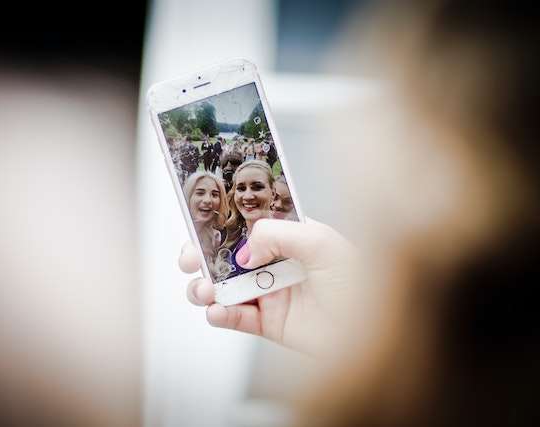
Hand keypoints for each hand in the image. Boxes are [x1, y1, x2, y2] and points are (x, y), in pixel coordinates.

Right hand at [180, 218, 356, 355]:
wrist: (373, 334)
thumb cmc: (362, 285)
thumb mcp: (323, 244)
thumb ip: (278, 234)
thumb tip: (245, 249)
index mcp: (291, 237)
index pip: (249, 224)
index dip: (222, 223)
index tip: (199, 222)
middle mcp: (277, 263)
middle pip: (229, 255)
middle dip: (204, 255)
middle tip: (190, 259)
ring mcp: (271, 293)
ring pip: (226, 286)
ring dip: (206, 286)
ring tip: (204, 290)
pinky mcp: (269, 323)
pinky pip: (236, 317)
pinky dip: (220, 314)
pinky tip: (217, 311)